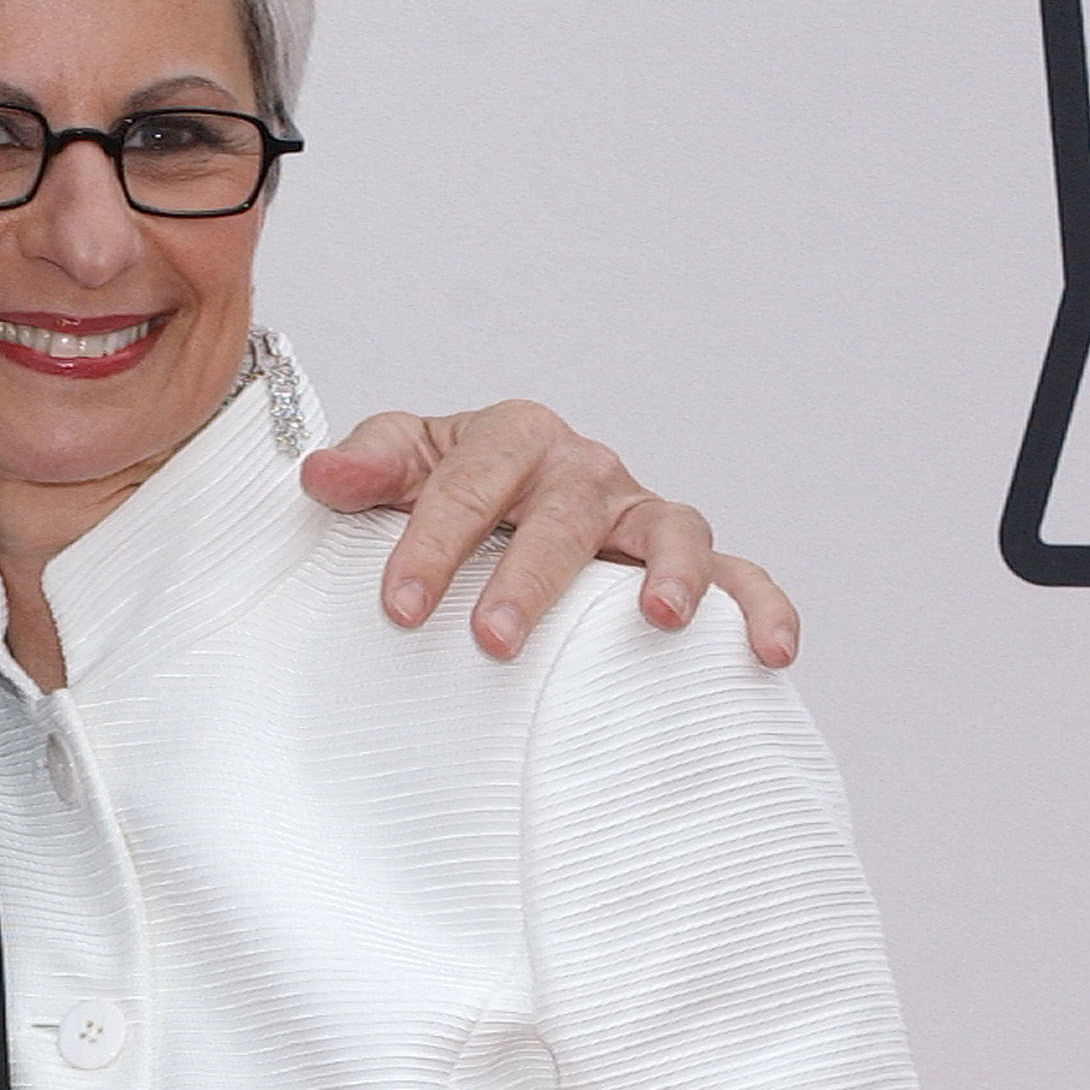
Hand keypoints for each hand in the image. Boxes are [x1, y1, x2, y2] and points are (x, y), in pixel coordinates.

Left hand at [300, 399, 798, 667]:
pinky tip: (768, 653)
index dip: (429, 546)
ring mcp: (639, 511)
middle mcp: (583, 467)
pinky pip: (741, 574)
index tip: (397, 607)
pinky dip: (760, 607)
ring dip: (671, 572)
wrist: (498, 500)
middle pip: (560, 516)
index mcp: (511, 436)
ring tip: (660, 619)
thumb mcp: (399, 467)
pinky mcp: (683, 560)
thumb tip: (321, 475)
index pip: (465, 488)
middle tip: (493, 641)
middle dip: (527, 579)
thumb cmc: (445, 488)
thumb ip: (365, 468)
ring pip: (668, 529)